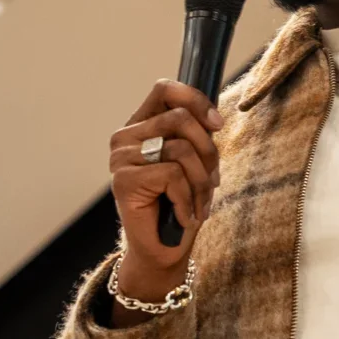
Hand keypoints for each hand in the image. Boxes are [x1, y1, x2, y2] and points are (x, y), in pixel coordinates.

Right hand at [109, 80, 222, 311]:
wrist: (163, 249)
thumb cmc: (180, 202)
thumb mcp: (194, 160)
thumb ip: (196, 134)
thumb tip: (214, 118)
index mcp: (141, 125)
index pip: (165, 89)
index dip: (196, 100)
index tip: (218, 124)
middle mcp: (125, 137)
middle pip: (180, 119)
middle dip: (208, 151)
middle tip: (213, 180)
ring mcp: (121, 158)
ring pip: (181, 149)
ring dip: (202, 180)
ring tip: (200, 202)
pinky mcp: (124, 181)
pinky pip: (174, 176)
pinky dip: (188, 199)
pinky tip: (184, 215)